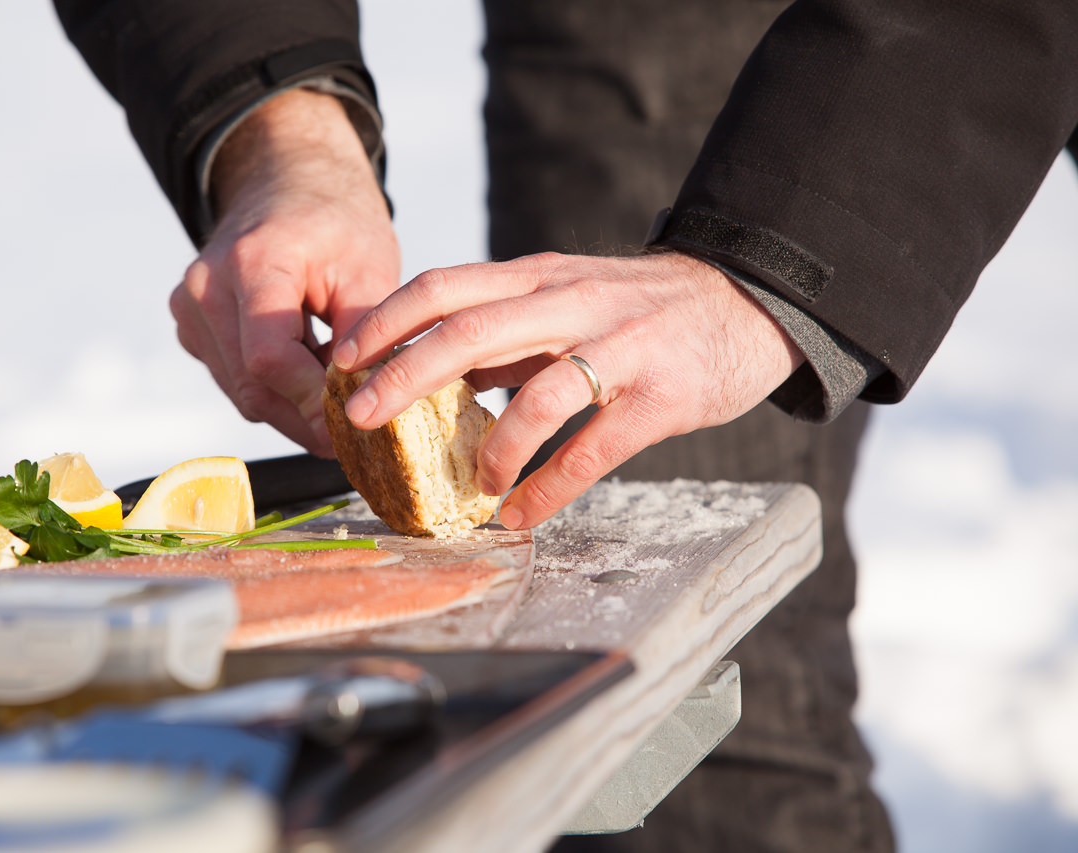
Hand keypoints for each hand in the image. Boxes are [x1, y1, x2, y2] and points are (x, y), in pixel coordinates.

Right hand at [171, 89, 399, 455]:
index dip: (312, 403)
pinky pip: (235, 380)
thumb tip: (363, 408)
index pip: (269, 358)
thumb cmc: (336, 221)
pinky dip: (276, 389)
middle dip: (307, 417)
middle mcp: (205, 288)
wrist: (289, 182)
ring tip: (339, 396)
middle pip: (252, 385)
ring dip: (293, 406)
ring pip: (243, 392)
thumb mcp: (369, 270)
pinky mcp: (191, 327)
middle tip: (356, 433)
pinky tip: (309, 372)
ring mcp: (190, 309)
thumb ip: (364, 340)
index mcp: (251, 262)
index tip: (355, 426)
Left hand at [330, 251, 803, 526]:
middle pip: (470, 332)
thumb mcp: (568, 298)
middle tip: (362, 418)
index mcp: (540, 279)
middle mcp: (572, 303)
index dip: (389, 320)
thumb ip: (508, 331)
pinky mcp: (661, 397)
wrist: (747, 302)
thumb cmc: (643, 309)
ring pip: (538, 396)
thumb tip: (439, 370)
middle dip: (405, 376)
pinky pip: (594, 448)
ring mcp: (620, 348)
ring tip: (471, 486)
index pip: (447, 286)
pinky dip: (550, 487)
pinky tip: (523, 512)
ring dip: (492, 449)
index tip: (344, 357)